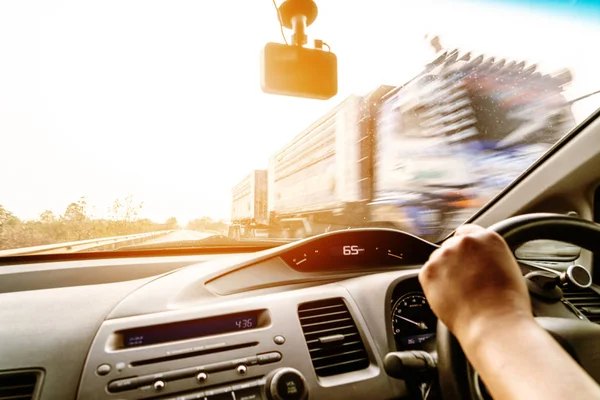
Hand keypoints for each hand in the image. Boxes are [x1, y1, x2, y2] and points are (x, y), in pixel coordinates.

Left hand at [418, 224, 531, 342]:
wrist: (493, 324)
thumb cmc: (507, 304)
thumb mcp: (507, 268)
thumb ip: (490, 256)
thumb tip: (479, 259)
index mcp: (487, 238)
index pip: (468, 232)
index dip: (467, 249)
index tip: (467, 258)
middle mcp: (463, 242)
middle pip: (452, 246)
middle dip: (456, 261)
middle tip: (467, 282)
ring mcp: (443, 255)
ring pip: (439, 260)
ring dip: (445, 272)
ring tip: (461, 293)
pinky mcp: (428, 272)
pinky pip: (429, 275)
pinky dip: (435, 285)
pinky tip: (451, 297)